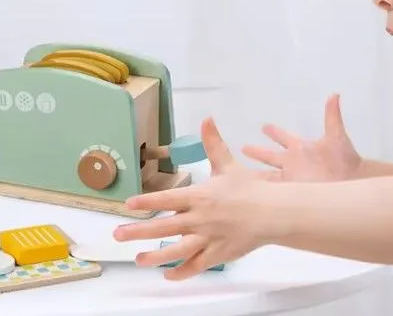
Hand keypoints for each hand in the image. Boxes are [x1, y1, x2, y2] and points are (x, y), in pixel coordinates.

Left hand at [113, 118, 271, 279]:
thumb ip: (213, 143)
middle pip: (164, 227)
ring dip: (155, 257)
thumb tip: (207, 118)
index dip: (147, 201)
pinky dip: (181, 272)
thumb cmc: (250, 188)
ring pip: (177, 251)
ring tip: (137, 260)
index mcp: (200, 196)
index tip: (128, 205)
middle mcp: (200, 219)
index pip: (168, 199)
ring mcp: (208, 239)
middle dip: (139, 232)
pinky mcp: (218, 254)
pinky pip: (196, 266)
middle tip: (118, 235)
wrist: (273, 212)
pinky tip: (168, 275)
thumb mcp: (228, 164)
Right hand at [241, 94, 362, 181]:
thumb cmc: (345, 159)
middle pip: (270, 156)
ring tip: (241, 175)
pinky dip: (265, 193)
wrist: (352, 182)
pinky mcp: (293, 192)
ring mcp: (292, 178)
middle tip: (242, 147)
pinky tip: (253, 194)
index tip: (264, 126)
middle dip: (257, 151)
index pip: (283, 137)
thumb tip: (334, 94)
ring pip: (269, 176)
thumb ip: (332, 116)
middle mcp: (293, 162)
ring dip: (257, 175)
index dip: (274, 132)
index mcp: (300, 148)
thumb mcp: (336, 136)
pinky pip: (275, 193)